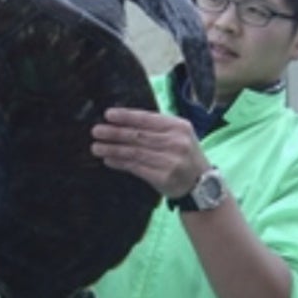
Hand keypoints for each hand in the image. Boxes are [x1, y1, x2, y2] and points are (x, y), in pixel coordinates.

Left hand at [91, 108, 209, 197]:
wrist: (201, 183)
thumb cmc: (184, 155)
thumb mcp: (178, 135)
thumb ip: (155, 128)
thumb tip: (122, 122)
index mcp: (179, 127)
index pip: (148, 119)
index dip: (126, 116)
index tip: (108, 115)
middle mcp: (176, 142)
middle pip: (139, 136)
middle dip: (115, 133)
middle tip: (96, 131)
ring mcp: (171, 161)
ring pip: (135, 152)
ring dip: (113, 149)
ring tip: (96, 147)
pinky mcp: (164, 177)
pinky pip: (136, 168)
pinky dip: (120, 163)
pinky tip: (108, 160)